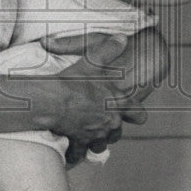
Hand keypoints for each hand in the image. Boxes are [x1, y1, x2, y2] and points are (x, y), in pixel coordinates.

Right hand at [38, 28, 168, 160]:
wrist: (52, 100)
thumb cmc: (73, 81)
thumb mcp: (92, 60)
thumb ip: (109, 49)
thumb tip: (122, 37)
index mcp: (118, 103)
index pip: (139, 114)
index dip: (136, 114)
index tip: (131, 113)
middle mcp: (111, 122)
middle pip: (118, 133)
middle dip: (111, 129)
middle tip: (101, 123)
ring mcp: (96, 134)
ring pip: (102, 144)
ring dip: (95, 140)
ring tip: (86, 134)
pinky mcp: (80, 142)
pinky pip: (79, 152)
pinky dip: (75, 151)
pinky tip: (70, 149)